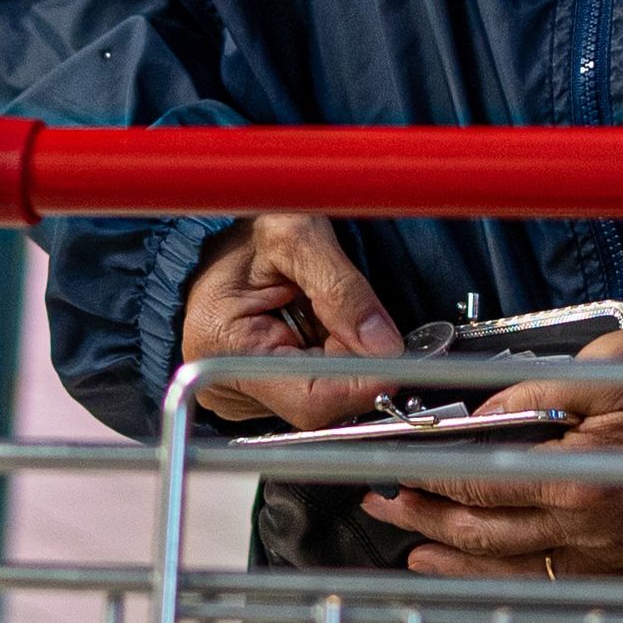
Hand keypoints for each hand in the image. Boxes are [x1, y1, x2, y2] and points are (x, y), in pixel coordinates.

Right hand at [178, 215, 407, 431]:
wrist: (224, 222)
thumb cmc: (248, 228)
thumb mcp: (297, 237)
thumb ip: (342, 289)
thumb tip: (385, 345)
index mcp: (222, 347)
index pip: (308, 397)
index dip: (361, 385)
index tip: (399, 364)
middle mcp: (225, 383)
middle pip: (320, 401)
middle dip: (355, 364)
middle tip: (366, 321)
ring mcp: (241, 392)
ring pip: (321, 396)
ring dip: (343, 360)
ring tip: (327, 313)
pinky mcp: (257, 390)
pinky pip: (311, 386)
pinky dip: (330, 359)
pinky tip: (319, 327)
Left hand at [361, 313, 622, 579]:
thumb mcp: (619, 361)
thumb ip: (540, 390)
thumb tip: (484, 414)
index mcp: (584, 476)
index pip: (478, 478)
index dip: (426, 472)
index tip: (392, 463)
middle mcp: (596, 526)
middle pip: (483, 531)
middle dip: (423, 519)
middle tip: (383, 506)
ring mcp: (615, 549)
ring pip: (513, 565)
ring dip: (454, 557)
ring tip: (413, 548)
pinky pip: (555, 579)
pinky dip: (507, 576)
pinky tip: (485, 570)